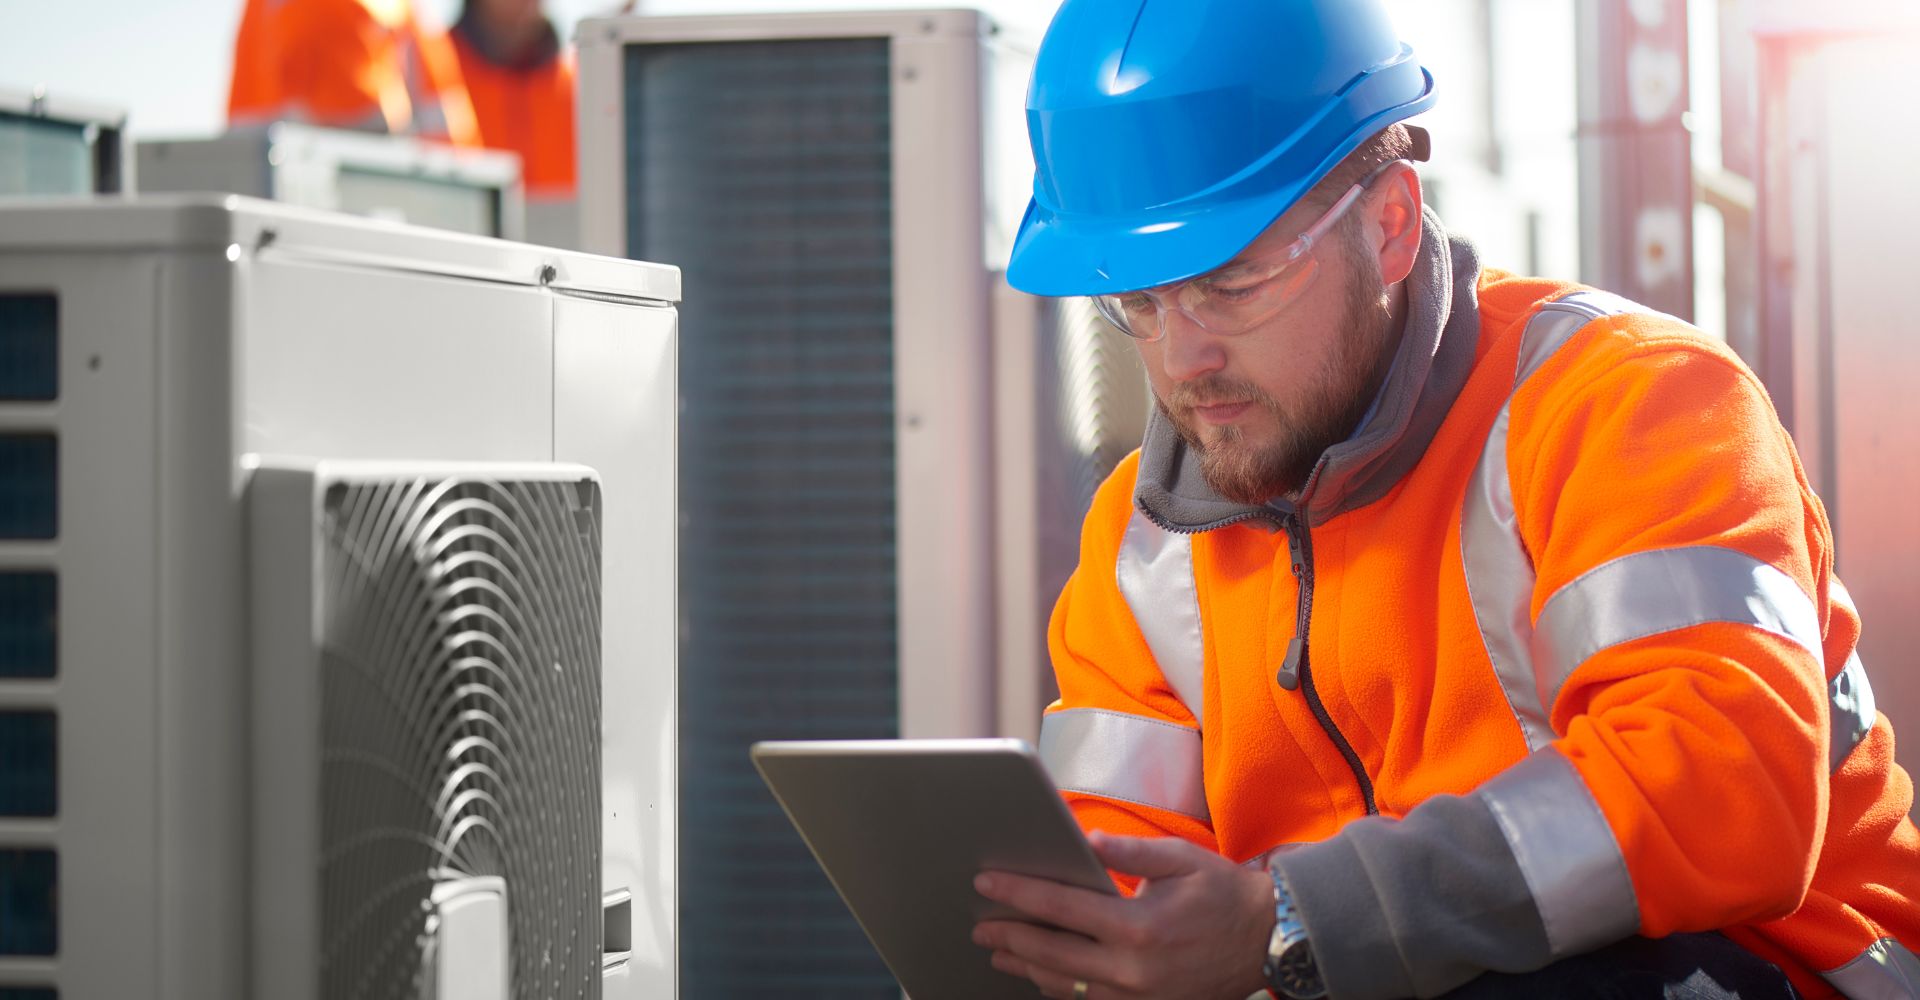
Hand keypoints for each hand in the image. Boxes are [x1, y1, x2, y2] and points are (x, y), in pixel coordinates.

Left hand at [971, 831, 1275, 999]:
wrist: (1269, 941)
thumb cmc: (1224, 894)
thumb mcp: (1181, 860)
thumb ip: (1131, 852)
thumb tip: (1088, 839)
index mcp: (1139, 926)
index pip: (1061, 908)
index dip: (1019, 894)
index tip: (987, 882)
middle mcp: (1134, 968)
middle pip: (1052, 954)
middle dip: (1011, 936)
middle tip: (980, 924)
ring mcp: (1138, 996)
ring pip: (1066, 985)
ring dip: (1027, 967)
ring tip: (999, 950)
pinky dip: (1060, 988)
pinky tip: (1041, 975)